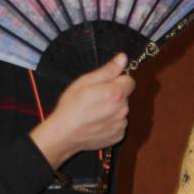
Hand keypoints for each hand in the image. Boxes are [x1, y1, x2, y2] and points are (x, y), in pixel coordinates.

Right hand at [30, 54, 134, 168]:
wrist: (64, 134)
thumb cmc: (71, 106)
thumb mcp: (85, 81)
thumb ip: (108, 70)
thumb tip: (123, 58)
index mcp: (116, 93)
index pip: (129, 80)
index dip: (117, 80)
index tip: (104, 85)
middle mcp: (123, 109)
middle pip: (125, 96)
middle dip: (114, 95)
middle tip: (95, 99)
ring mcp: (121, 124)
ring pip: (121, 111)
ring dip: (112, 109)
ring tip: (94, 113)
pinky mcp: (118, 136)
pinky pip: (118, 124)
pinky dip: (110, 123)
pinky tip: (96, 123)